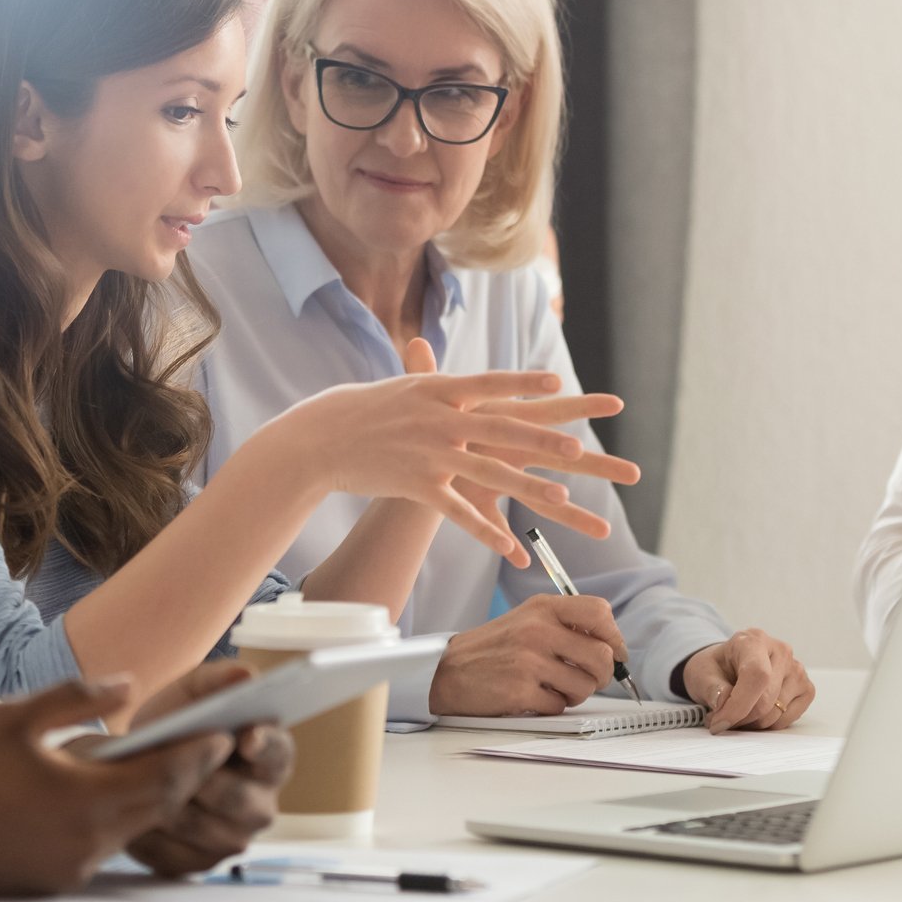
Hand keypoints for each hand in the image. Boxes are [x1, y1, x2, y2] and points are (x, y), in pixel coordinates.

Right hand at [0, 678, 230, 896]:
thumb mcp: (13, 718)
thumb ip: (76, 697)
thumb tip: (126, 684)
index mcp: (82, 800)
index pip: (165, 776)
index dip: (199, 752)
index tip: (225, 730)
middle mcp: (86, 843)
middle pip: (159, 807)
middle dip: (189, 774)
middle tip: (214, 745)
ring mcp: (71, 869)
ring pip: (134, 829)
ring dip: (155, 798)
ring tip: (173, 763)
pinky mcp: (54, 882)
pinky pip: (105, 846)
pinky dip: (120, 818)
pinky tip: (115, 793)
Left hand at [121, 663, 294, 876]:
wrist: (137, 762)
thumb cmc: (174, 724)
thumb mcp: (191, 694)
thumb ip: (217, 680)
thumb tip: (246, 675)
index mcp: (270, 757)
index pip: (278, 753)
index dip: (264, 746)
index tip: (244, 737)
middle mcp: (261, 804)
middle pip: (241, 800)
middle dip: (204, 779)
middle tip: (172, 761)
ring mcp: (232, 838)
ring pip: (203, 828)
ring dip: (171, 805)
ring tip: (142, 783)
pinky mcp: (197, 864)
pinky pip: (175, 855)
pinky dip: (151, 834)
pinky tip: (133, 813)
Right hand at [284, 339, 621, 558]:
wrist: (322, 438)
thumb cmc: (364, 409)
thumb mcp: (402, 386)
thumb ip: (431, 374)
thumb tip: (442, 353)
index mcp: (438, 390)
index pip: (489, 383)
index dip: (524, 383)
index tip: (558, 381)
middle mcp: (439, 419)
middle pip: (500, 429)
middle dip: (542, 441)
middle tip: (579, 449)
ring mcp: (430, 453)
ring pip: (487, 473)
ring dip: (527, 487)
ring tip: (561, 496)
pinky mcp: (418, 486)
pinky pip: (459, 512)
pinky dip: (487, 532)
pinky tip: (511, 548)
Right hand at [427, 595, 629, 714]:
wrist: (447, 670)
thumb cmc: (493, 648)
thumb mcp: (527, 620)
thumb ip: (565, 625)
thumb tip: (612, 647)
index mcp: (543, 607)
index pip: (600, 613)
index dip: (615, 637)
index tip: (613, 652)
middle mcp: (537, 629)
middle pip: (602, 656)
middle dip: (603, 675)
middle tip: (589, 679)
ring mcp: (529, 660)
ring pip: (586, 685)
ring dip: (576, 694)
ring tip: (555, 688)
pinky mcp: (520, 690)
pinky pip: (560, 706)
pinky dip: (552, 706)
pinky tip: (534, 696)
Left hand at [682, 630, 814, 731]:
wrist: (728, 667)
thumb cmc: (716, 668)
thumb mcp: (702, 673)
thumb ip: (711, 687)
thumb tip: (723, 701)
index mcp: (754, 640)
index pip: (757, 675)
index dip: (739, 705)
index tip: (720, 722)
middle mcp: (781, 652)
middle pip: (766, 701)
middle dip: (740, 719)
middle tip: (720, 720)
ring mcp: (797, 670)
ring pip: (776, 714)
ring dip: (751, 724)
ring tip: (734, 714)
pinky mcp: (806, 689)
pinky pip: (787, 720)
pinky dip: (767, 725)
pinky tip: (753, 714)